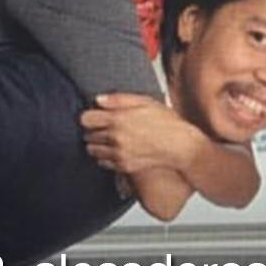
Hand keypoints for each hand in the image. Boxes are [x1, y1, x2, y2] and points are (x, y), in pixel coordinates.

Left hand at [80, 93, 205, 174]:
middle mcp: (115, 138)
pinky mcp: (123, 166)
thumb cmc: (166, 122)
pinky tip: (116, 149)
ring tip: (109, 139)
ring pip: (92, 150)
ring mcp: (118, 154)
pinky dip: (105, 156)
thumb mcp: (144, 102)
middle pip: (87, 135)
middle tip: (104, 126)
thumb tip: (98, 99)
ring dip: (97, 144)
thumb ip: (118, 99)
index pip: (85, 119)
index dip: (90, 116)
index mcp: (118, 119)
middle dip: (93, 130)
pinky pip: (102, 162)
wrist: (180, 146)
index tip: (96, 115)